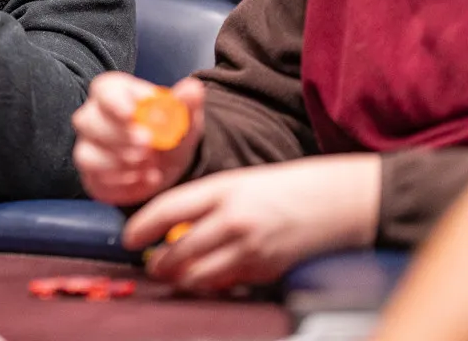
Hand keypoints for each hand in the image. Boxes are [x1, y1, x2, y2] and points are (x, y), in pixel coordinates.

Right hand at [72, 72, 204, 205]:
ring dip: (119, 162)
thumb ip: (186, 103)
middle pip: (88, 120)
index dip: (114, 102)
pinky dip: (123, 182)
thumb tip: (192, 88)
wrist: (166, 165)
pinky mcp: (90, 174)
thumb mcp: (183, 118)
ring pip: (87, 153)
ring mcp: (88, 146)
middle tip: (146, 146)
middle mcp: (93, 116)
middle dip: (117, 135)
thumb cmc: (169, 132)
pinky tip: (144, 179)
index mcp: (114, 93)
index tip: (131, 114)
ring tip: (149, 165)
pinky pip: (96, 179)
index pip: (103, 89)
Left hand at [125, 155, 381, 292]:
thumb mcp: (240, 182)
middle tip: (149, 265)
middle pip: (178, 250)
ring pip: (199, 275)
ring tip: (171, 276)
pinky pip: (226, 284)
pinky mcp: (266, 270)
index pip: (168, 208)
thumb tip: (173, 226)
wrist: (339, 200)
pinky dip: (210, 285)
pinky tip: (203, 281)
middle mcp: (233, 220)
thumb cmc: (287, 187)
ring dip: (180, 279)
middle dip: (158, 263)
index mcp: (223, 189)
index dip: (141, 225)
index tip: (127, 237)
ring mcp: (250, 249)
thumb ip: (207, 203)